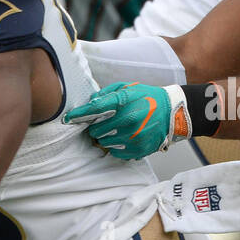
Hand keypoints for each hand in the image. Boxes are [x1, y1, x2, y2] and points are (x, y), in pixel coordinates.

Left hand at [63, 82, 190, 159]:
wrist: (172, 112)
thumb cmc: (148, 98)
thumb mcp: (128, 88)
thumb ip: (107, 93)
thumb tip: (90, 102)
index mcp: (125, 102)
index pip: (94, 109)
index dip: (77, 115)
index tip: (67, 119)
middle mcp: (128, 120)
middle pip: (96, 130)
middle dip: (96, 126)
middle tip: (106, 122)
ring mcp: (134, 136)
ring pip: (104, 142)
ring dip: (106, 137)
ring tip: (119, 129)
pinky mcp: (138, 149)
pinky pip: (116, 152)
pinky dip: (117, 146)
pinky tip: (126, 137)